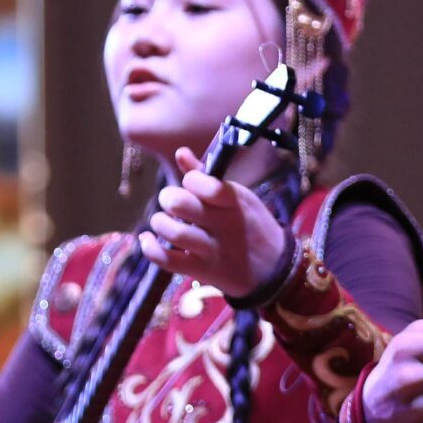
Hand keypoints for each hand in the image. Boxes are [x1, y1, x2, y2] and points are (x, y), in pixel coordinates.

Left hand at [138, 146, 289, 296]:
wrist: (275, 269)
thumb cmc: (251, 225)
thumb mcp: (238, 197)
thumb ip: (207, 176)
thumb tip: (180, 152)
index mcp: (234, 201)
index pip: (205, 184)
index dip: (189, 180)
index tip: (190, 184)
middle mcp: (223, 225)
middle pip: (181, 204)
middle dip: (168, 198)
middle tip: (171, 203)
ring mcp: (213, 249)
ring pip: (173, 232)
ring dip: (159, 222)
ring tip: (163, 221)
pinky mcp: (202, 270)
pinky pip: (168, 260)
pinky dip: (150, 248)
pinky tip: (147, 239)